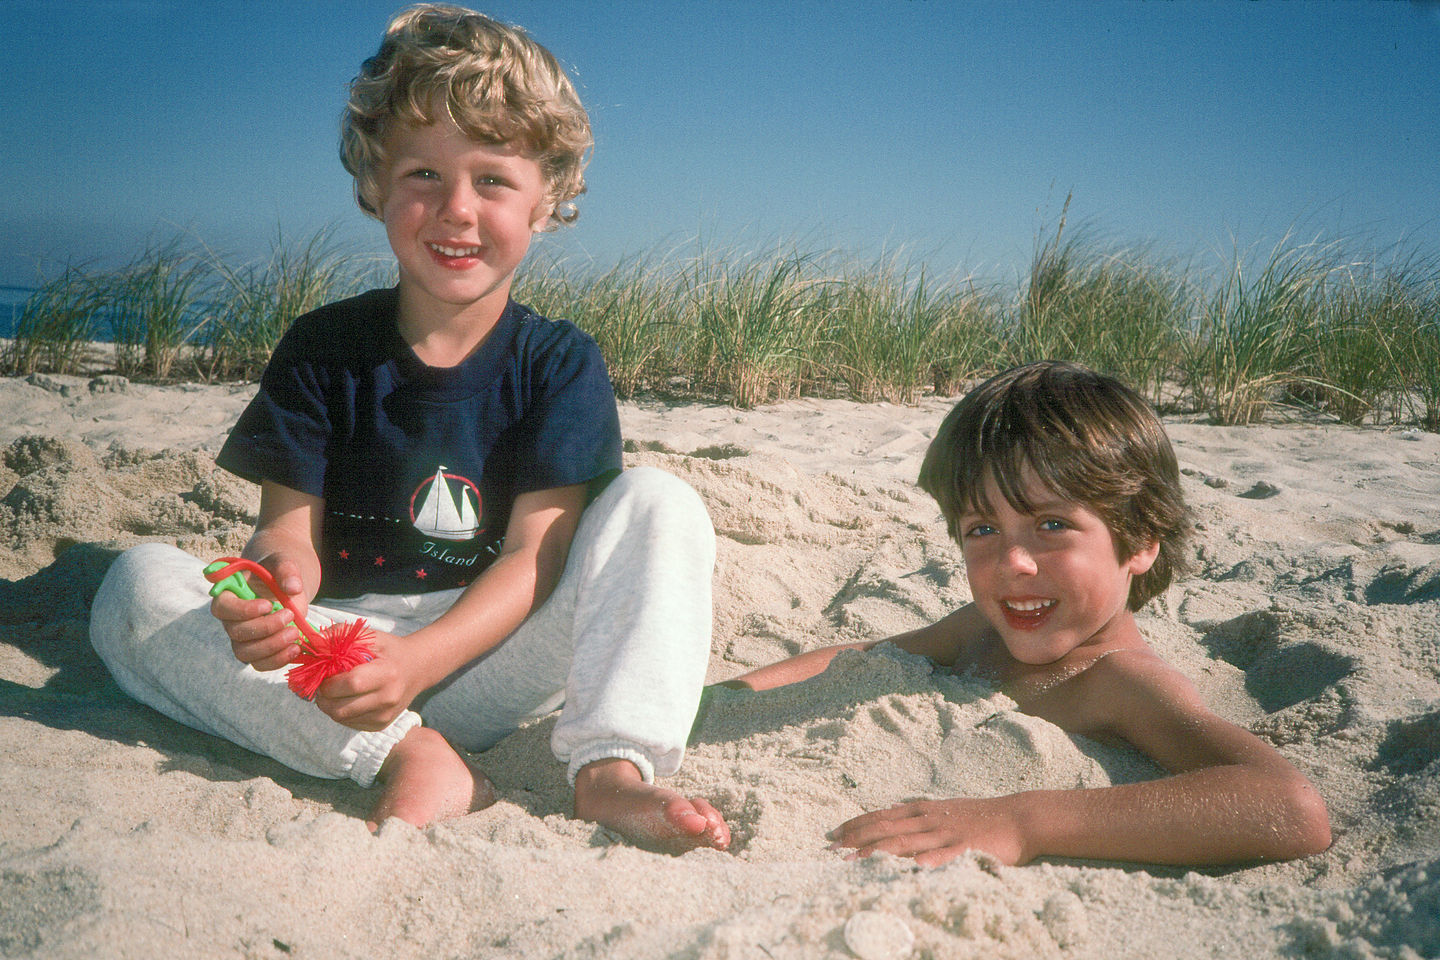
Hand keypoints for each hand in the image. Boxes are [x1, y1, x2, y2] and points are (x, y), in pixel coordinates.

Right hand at [209, 557, 308, 670]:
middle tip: (289, 615)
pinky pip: (260, 664)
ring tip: (295, 633)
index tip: (268, 605)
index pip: (222, 608)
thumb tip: (292, 587)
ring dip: (272, 646)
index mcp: (228, 596)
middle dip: (265, 627)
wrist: (288, 589)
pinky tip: (296, 648)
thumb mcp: (284, 565)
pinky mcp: (257, 652)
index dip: (243, 610)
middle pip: (236, 632)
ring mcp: (242, 639)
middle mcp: (230, 620)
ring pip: (245, 653)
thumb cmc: (279, 575)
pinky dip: (278, 660)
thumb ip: (287, 571)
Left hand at [312, 629, 423, 731]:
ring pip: (341, 718)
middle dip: (323, 697)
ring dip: (329, 706)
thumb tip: (308, 644)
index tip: (323, 675)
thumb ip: (337, 636)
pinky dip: (341, 712)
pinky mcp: (380, 725)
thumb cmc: (388, 649)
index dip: (329, 682)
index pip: (350, 685)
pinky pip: (349, 723)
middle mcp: (388, 699)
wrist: (417, 668)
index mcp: (387, 674)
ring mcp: (385, 716)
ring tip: (334, 691)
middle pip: (340, 708)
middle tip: (323, 685)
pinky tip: (346, 699)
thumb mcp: (368, 636)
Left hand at [829, 796, 1028, 866]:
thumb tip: (895, 815)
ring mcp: (947, 832)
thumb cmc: (981, 816)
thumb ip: (920, 815)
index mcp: (925, 810)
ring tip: (855, 859)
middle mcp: (931, 818)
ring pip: (908, 841)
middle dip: (857, 838)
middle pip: (886, 827)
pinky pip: (945, 855)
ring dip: (879, 850)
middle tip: (832, 848)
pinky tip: (914, 867)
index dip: (857, 824)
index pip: (883, 816)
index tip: (834, 833)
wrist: (1019, 816)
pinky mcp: (966, 847)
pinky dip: (929, 859)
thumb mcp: (946, 811)